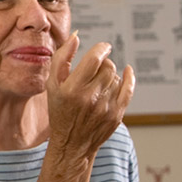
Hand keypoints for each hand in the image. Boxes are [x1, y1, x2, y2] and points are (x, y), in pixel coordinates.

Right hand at [45, 31, 133, 162]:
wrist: (72, 144)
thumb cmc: (60, 111)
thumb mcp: (52, 85)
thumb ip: (61, 58)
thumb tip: (76, 36)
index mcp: (72, 89)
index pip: (94, 59)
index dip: (101, 48)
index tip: (103, 47)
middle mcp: (89, 98)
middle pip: (108, 66)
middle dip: (103, 64)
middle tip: (96, 71)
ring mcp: (105, 107)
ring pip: (117, 77)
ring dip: (110, 75)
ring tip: (99, 85)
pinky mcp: (116, 114)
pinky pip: (128, 88)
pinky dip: (129, 78)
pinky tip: (127, 72)